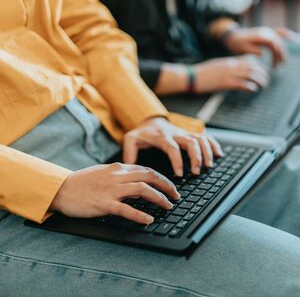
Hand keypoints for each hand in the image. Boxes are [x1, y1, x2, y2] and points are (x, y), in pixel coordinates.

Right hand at [50, 163, 179, 223]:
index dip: (161, 178)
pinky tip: (149, 220)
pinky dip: (139, 214)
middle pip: (149, 177)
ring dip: (158, 198)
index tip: (170, 186)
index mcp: (118, 168)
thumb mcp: (104, 172)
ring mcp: (111, 190)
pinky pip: (126, 209)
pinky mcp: (104, 203)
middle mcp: (118, 176)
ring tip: (168, 206)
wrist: (62, 188)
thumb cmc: (82, 181)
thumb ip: (121, 176)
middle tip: (176, 196)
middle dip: (166, 186)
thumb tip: (138, 182)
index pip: (146, 170)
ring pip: (142, 190)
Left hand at [123, 117, 222, 176]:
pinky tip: (218, 154)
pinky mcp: (190, 133)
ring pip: (200, 139)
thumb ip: (129, 152)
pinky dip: (213, 144)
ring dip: (207, 152)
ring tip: (208, 166)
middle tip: (197, 172)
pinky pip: (205, 136)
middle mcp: (176, 134)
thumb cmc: (142, 132)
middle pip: (191, 142)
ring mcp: (184, 133)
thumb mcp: (130, 139)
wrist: (150, 119)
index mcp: (162, 137)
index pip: (172, 148)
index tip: (180, 174)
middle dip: (196, 157)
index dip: (177, 161)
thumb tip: (130, 167)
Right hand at [194, 56, 268, 93]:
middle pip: (252, 67)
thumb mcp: (215, 66)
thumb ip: (226, 67)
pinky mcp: (226, 83)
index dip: (257, 66)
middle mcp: (231, 66)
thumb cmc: (201, 74)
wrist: (192, 76)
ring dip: (259, 80)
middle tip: (265, 80)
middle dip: (261, 74)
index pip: (248, 60)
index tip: (260, 72)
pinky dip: (250, 87)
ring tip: (262, 85)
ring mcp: (229, 74)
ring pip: (250, 75)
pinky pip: (243, 84)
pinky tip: (253, 90)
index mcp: (228, 61)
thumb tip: (232, 71)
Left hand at [224, 27, 286, 66]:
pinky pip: (277, 35)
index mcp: (261, 36)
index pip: (274, 45)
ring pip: (278, 41)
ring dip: (280, 51)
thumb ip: (252, 50)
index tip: (275, 65)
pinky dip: (282, 39)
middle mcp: (266, 31)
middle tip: (279, 66)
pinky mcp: (265, 33)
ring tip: (280, 63)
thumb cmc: (236, 44)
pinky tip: (285, 45)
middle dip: (280, 54)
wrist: (232, 36)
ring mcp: (266, 31)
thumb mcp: (242, 49)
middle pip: (278, 43)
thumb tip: (262, 53)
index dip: (277, 55)